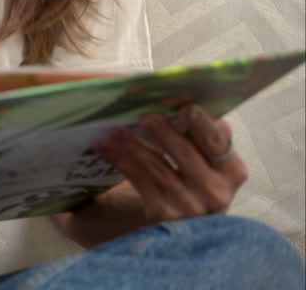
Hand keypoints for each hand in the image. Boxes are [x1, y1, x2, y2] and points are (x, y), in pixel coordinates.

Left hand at [57, 104, 247, 246]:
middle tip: (145, 117)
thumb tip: (218, 122)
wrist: (186, 227)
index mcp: (232, 172)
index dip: (203, 126)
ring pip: (157, 168)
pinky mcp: (164, 214)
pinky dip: (120, 160)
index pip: (218, 145)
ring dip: (133, 145)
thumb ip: (211, 141)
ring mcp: (190, 206)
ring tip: (115, 130)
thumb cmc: (197, 183)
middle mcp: (215, 192)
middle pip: (185, 154)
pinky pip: (139, 180)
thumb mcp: (211, 164)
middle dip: (163, 132)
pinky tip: (105, 147)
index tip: (186, 109)